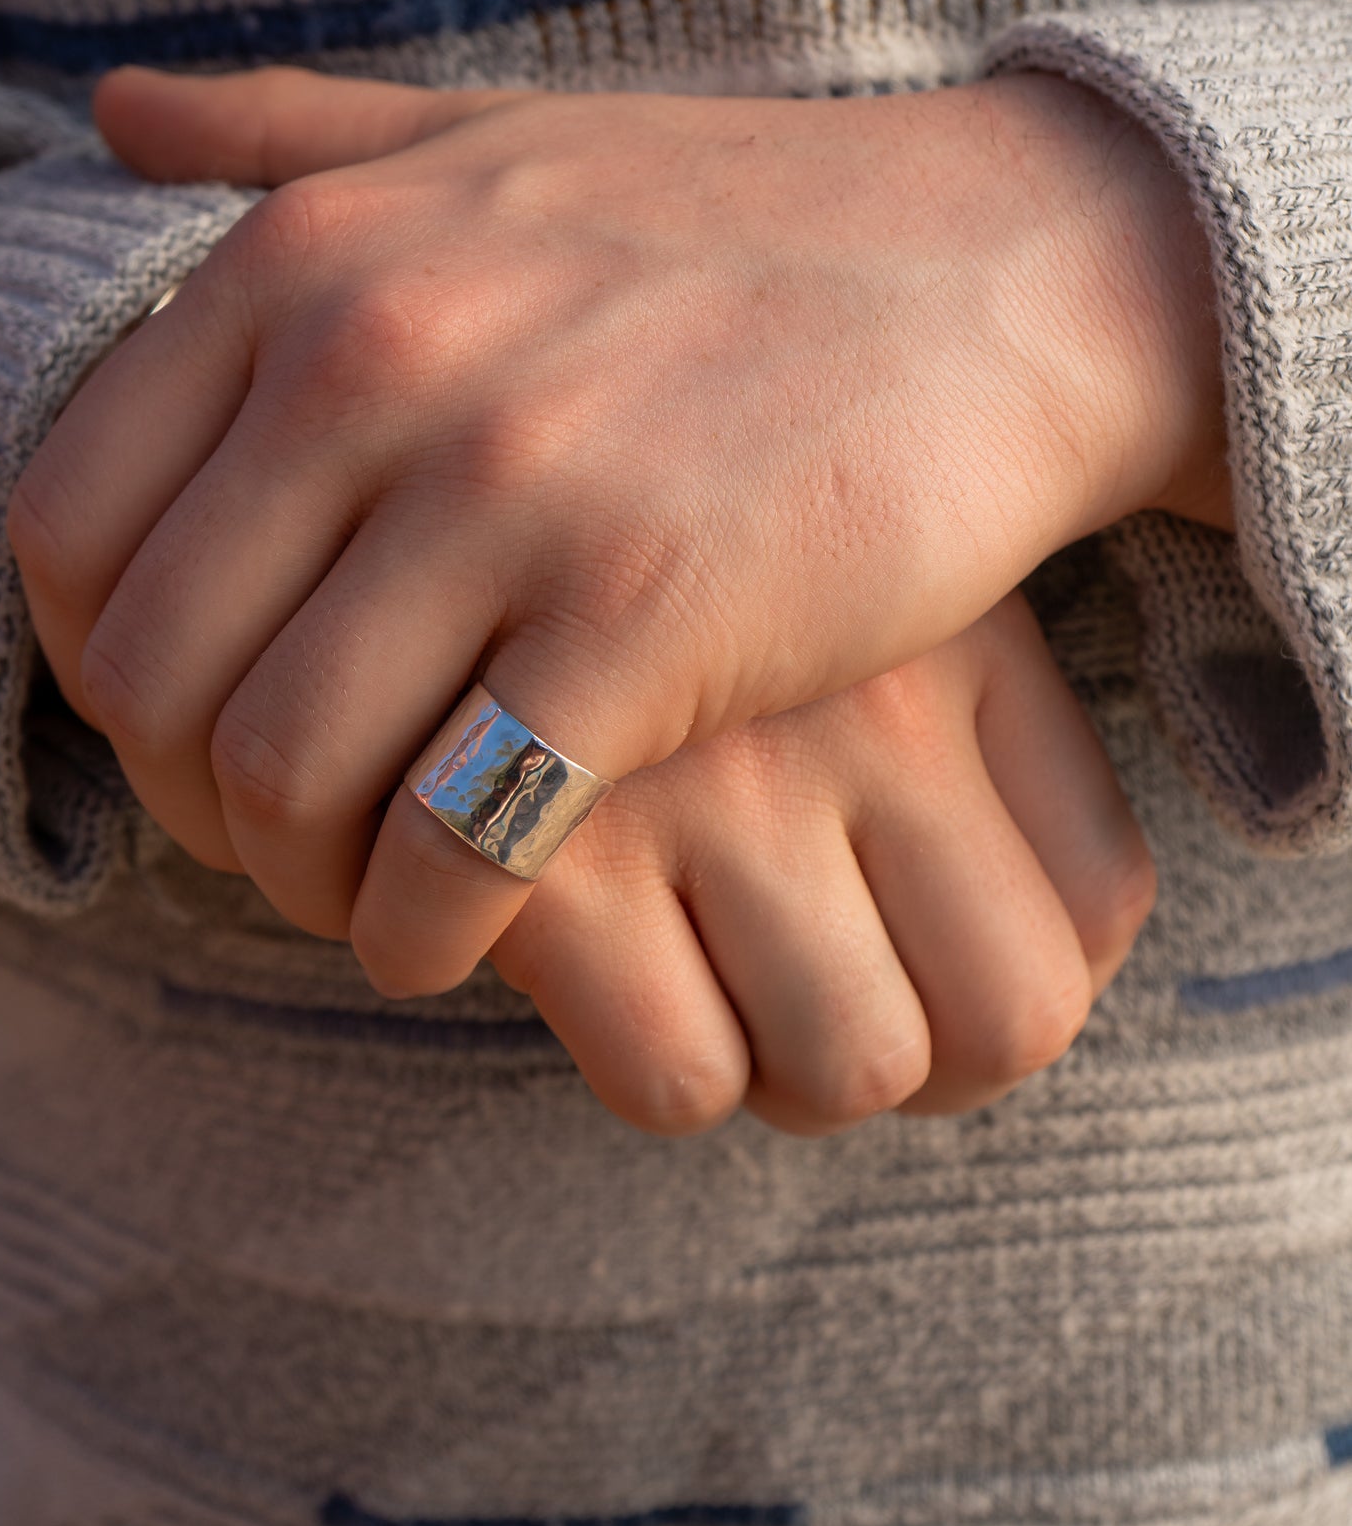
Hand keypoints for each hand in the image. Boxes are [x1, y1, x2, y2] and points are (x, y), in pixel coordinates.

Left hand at [6, 65, 1223, 1003]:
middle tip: (268, 840)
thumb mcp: (489, 130)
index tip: (182, 724)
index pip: (71, 526)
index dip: (93, 666)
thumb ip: (286, 130)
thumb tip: (109, 111)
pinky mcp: (649, 618)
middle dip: (186, 801)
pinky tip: (450, 931)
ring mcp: (516, 491)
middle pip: (157, 674)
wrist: (996, 272)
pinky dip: (418, 924)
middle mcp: (381, 359)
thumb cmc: (734, 220)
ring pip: (285, 772)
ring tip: (357, 892)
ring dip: (293, 880)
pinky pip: (453, 836)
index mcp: (313, 256)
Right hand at [489, 588, 1154, 1134]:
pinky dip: (648, 1060)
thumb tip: (1040, 971)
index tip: (914, 960)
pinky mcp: (564, 860)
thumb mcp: (846, 585)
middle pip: (1005, 1024)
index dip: (1011, 980)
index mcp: (962, 644)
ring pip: (849, 1069)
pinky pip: (678, 1073)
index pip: (1099, 909)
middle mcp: (872, 712)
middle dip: (903, 1043)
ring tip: (694, 978)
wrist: (426, 452)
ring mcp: (727, 785)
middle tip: (797, 993)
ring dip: (775, 1064)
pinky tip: (599, 973)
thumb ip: (958, 739)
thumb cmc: (659, 553)